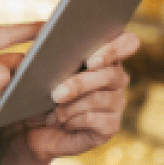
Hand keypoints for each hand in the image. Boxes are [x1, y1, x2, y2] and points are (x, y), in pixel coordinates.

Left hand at [0, 30, 140, 164]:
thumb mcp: (42, 70)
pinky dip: (73, 121)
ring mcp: (117, 102)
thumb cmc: (40, 92)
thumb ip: (51, 51)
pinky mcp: (111, 125)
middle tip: (57, 94)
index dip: (114, 49)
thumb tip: (43, 36)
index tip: (91, 60)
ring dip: (71, 106)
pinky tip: (62, 122)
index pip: (128, 43)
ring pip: (99, 98)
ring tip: (53, 112)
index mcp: (105, 55)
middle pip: (111, 74)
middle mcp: (117, 78)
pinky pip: (94, 119)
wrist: (34, 128)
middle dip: (80, 83)